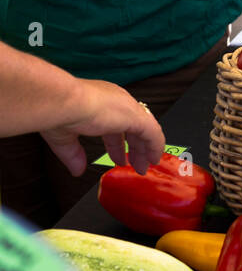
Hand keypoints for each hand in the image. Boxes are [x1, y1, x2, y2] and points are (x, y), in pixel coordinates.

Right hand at [40, 80, 164, 176]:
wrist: (63, 100)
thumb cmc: (58, 110)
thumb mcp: (65, 136)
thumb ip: (73, 154)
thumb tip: (77, 170)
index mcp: (99, 102)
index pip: (114, 124)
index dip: (117, 143)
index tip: (118, 156)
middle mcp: (116, 101)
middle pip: (132, 127)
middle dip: (134, 148)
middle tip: (135, 164)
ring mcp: (127, 108)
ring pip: (144, 129)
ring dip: (145, 149)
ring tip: (146, 165)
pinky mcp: (135, 116)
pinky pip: (153, 133)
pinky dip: (155, 146)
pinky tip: (154, 158)